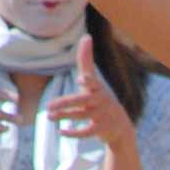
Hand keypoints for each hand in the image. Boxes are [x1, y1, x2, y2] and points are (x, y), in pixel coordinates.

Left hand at [45, 34, 133, 150]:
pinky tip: (61, 132)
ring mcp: (101, 116)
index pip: (94, 83)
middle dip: (66, 103)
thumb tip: (86, 36)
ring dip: (64, 116)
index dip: (88, 81)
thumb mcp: (95, 81)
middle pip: (82, 101)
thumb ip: (87, 61)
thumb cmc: (101, 99)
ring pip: (81, 116)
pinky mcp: (101, 129)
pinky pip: (86, 132)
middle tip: (49, 106)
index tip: (81, 79)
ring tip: (49, 116)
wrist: (120, 126)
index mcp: (97, 88)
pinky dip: (74, 133)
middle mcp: (100, 101)